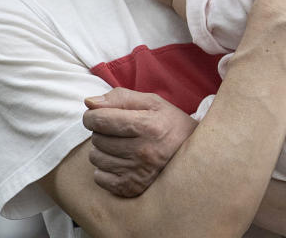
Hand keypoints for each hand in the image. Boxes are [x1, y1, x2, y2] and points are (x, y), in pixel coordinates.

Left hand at [82, 88, 197, 197]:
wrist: (196, 155)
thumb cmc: (170, 124)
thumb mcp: (152, 102)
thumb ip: (120, 98)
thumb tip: (89, 103)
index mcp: (147, 126)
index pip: (100, 120)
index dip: (92, 115)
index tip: (98, 115)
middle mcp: (142, 151)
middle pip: (97, 139)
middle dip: (101, 131)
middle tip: (118, 131)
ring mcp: (137, 173)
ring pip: (96, 158)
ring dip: (103, 150)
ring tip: (121, 146)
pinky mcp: (133, 188)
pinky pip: (100, 178)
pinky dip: (105, 169)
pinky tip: (121, 162)